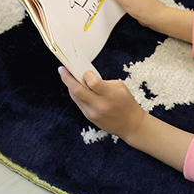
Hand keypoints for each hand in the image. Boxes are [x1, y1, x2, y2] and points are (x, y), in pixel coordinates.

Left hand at [59, 67, 193, 171]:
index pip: (92, 82)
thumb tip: (86, 77)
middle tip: (62, 69)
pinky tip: (76, 88)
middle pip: (77, 90)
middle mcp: (100, 105)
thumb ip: (103, 82)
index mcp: (110, 95)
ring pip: (75, 97)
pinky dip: (76, 94)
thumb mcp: (120, 87)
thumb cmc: (127, 102)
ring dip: (70, 86)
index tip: (84, 70)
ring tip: (67, 77)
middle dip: (67, 79)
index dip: (86, 74)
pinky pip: (79, 103)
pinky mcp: (89, 117)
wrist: (131, 124)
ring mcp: (93, 113)